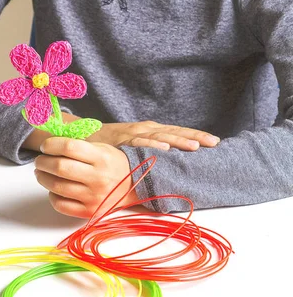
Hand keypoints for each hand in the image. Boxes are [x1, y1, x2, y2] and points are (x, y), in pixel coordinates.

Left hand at [34, 137, 138, 218]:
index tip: (45, 146)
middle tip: (39, 160)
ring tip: (41, 172)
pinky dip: (52, 196)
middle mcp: (98, 178)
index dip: (51, 145)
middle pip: (60, 167)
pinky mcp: (89, 212)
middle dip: (43, 162)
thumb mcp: (101, 148)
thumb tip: (49, 144)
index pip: (69, 147)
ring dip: (43, 178)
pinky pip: (61, 205)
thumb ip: (77, 145)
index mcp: (102, 158)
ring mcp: (94, 197)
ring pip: (57, 187)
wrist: (134, 186)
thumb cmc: (111, 164)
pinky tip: (53, 190)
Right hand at [87, 121, 219, 150]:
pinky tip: (164, 150)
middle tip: (214, 143)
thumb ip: (148, 154)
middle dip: (194, 137)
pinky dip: (151, 145)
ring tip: (195, 146)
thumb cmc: (108, 147)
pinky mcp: (120, 140)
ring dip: (177, 141)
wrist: (80, 138)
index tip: (216, 143)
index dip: (196, 136)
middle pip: (174, 132)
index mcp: (150, 132)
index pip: (177, 132)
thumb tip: (169, 167)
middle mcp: (144, 130)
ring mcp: (132, 134)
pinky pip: (138, 143)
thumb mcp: (132, 148)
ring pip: (159, 136)